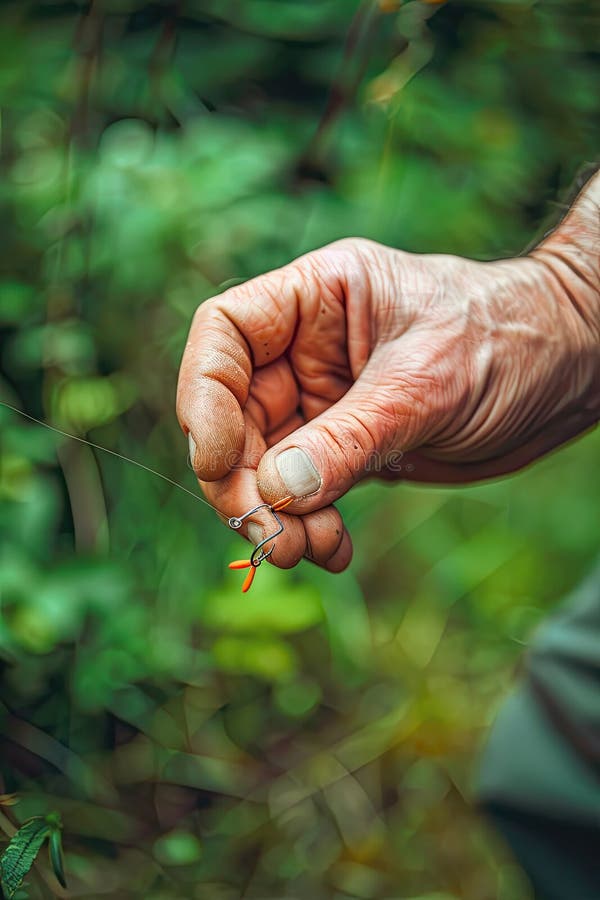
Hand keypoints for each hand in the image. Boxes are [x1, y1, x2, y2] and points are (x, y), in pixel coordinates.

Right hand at [177, 178, 599, 571]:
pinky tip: (334, 550)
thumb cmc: (506, 341)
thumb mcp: (425, 385)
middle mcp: (308, 349)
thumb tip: (274, 492)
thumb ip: (348, 438)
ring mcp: (326, 402)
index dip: (204, 395)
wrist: (567, 372)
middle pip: (234, 414)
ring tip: (307, 549)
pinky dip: (309, 526)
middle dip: (242, 480)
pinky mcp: (349, 448)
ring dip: (274, 516)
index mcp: (317, 298)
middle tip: (267, 535)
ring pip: (267, 465)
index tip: (219, 458)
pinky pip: (307, 494)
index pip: (225, 333)